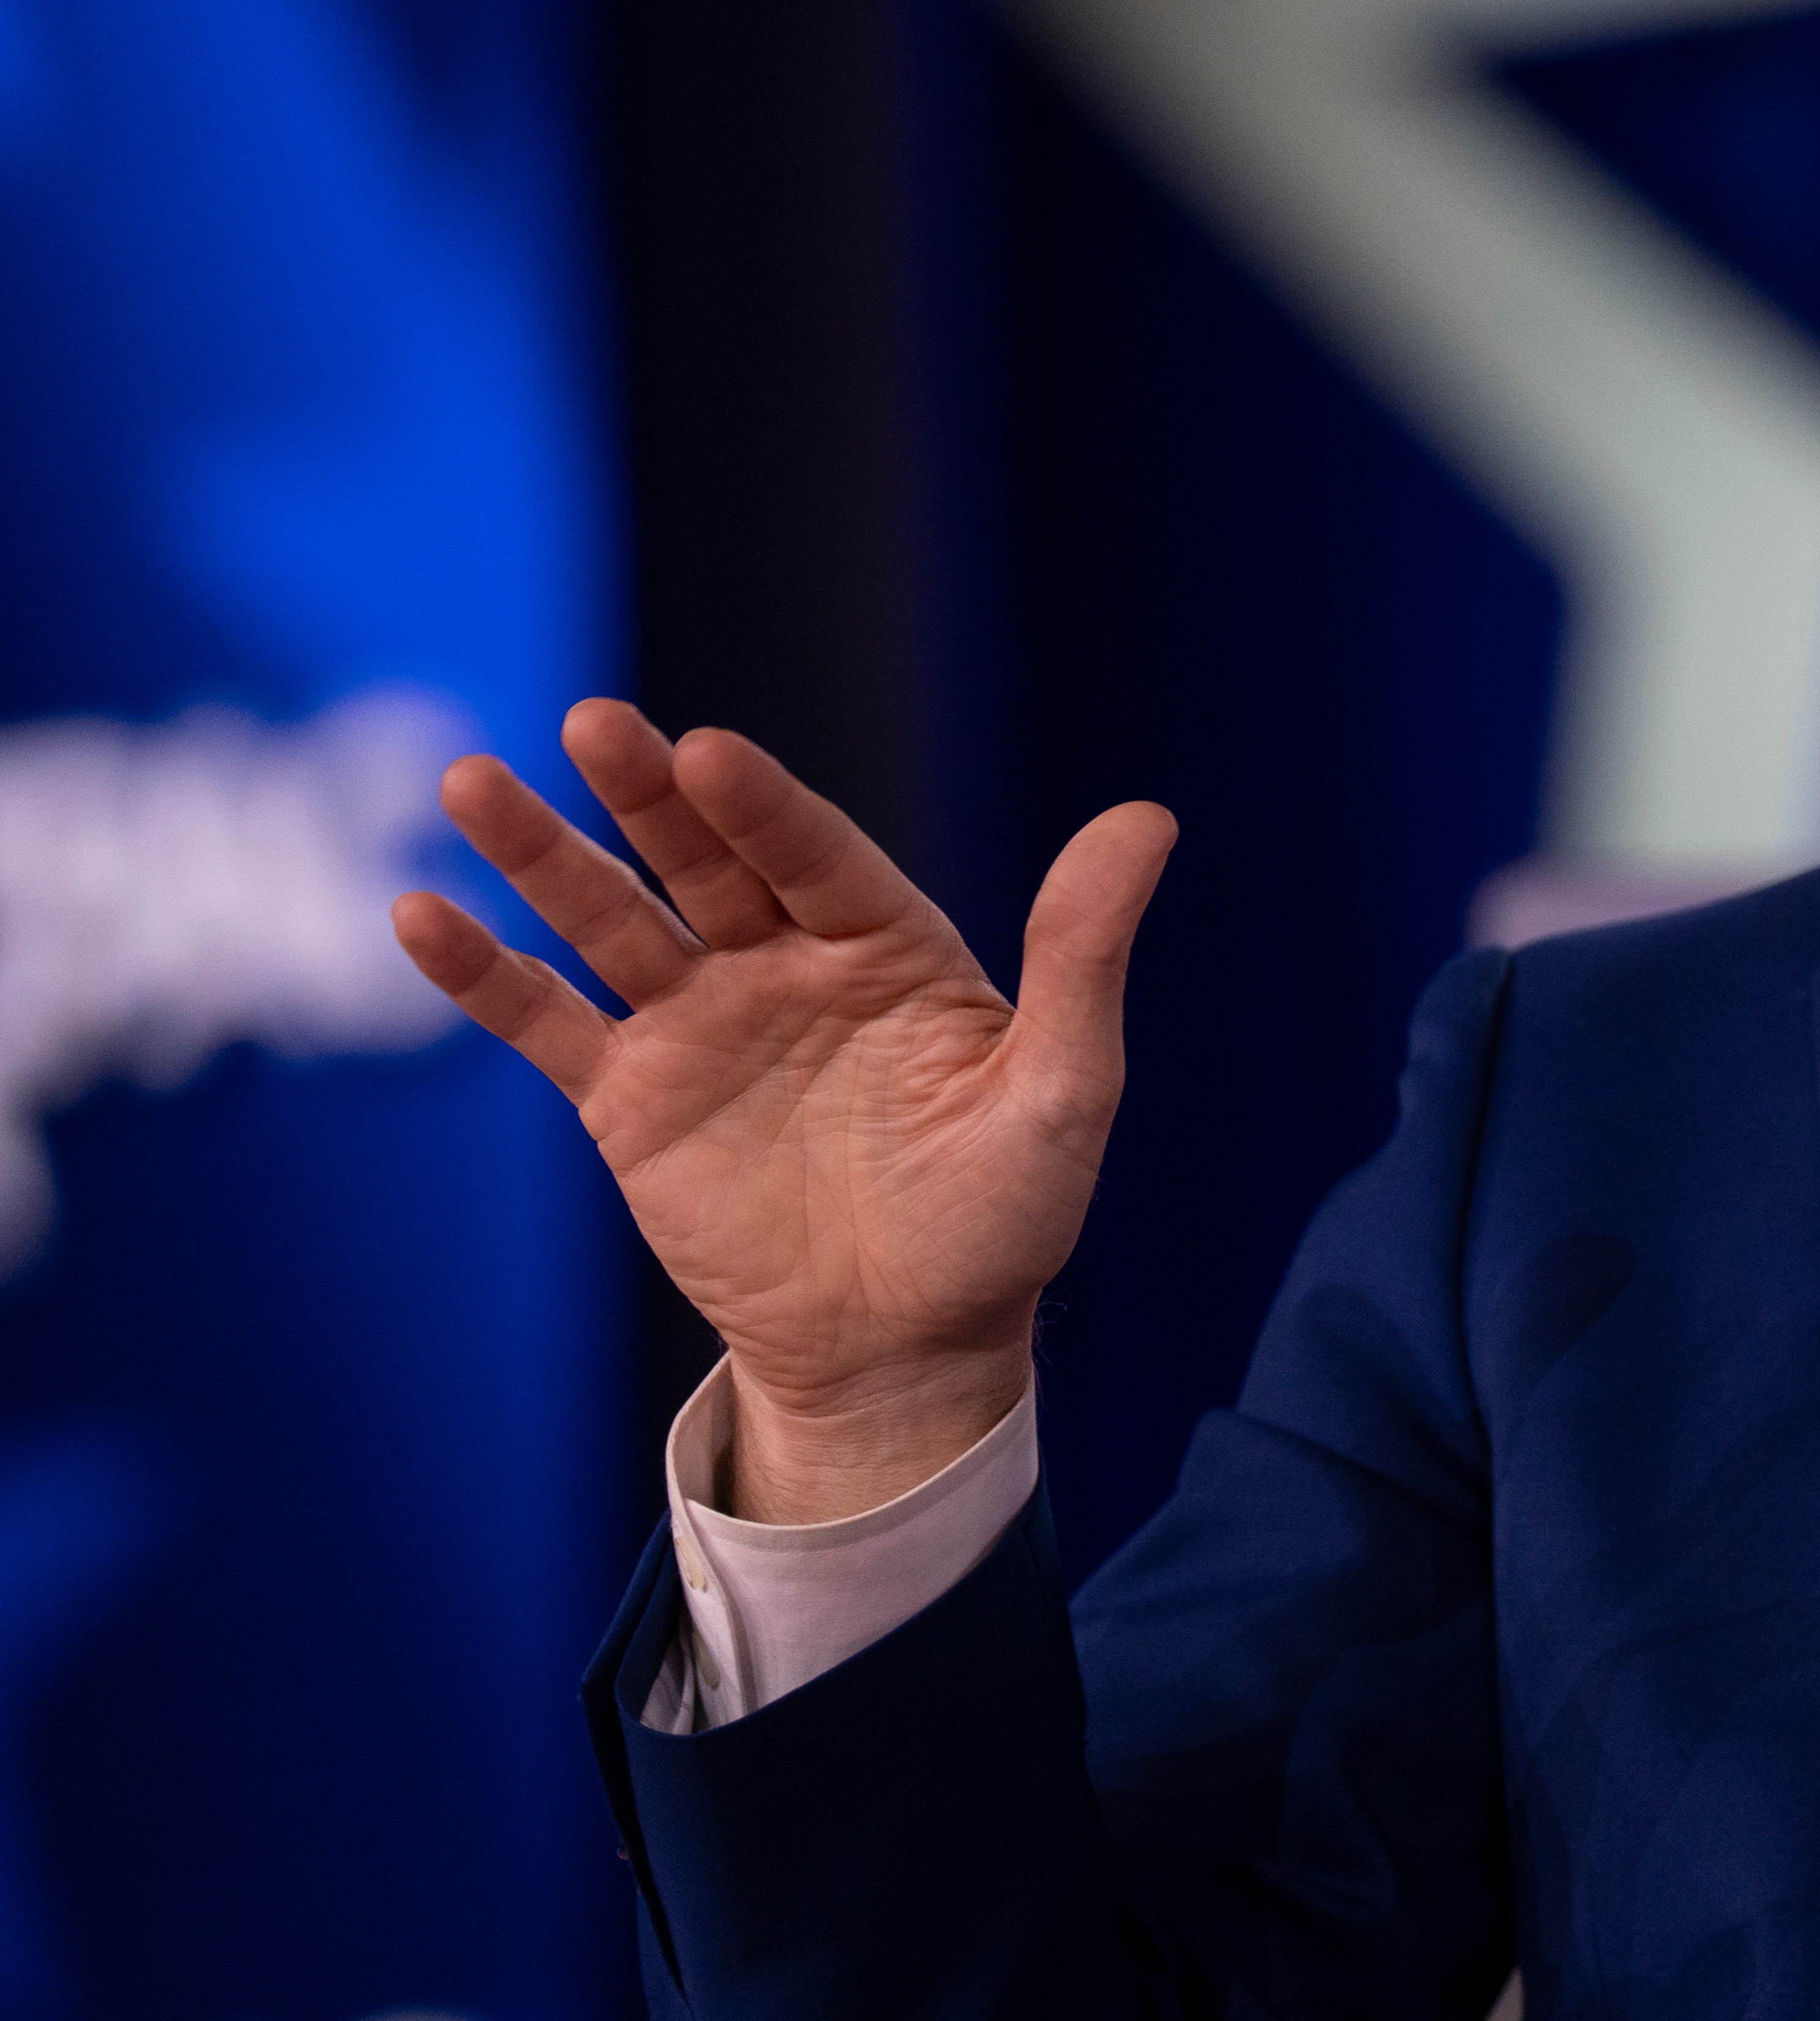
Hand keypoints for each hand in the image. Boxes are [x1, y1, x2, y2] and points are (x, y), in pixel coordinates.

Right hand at [393, 702, 1175, 1523]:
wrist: (909, 1345)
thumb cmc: (1004, 1216)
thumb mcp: (1063, 1086)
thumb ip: (1085, 955)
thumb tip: (1151, 815)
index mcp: (889, 946)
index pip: (816, 853)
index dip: (762, 805)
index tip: (705, 750)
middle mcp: (786, 964)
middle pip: (704, 860)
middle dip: (644, 793)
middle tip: (593, 721)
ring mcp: (700, 1025)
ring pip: (611, 919)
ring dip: (542, 853)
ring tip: (473, 780)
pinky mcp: (632, 1099)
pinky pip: (547, 1023)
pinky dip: (485, 973)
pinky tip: (420, 915)